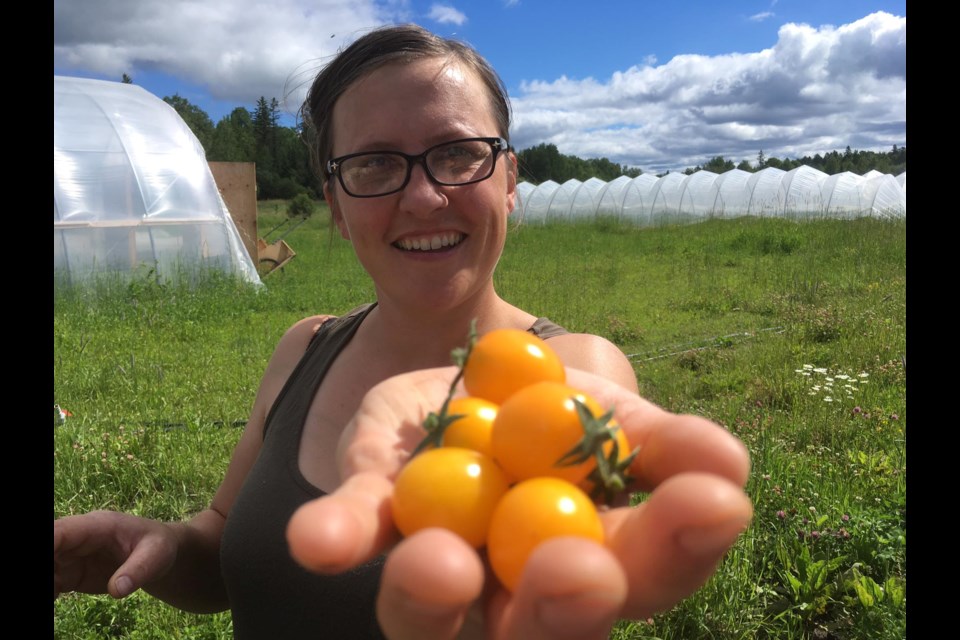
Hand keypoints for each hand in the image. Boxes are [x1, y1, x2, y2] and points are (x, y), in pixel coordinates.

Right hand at [54, 510, 177, 600]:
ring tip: (55, 595)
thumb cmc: (159, 546)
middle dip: (44, 565)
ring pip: (49, 565)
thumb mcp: (157, 555)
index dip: (48, 543)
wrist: (157, 554)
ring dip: (48, 582)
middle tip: (55, 587)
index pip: (63, 531)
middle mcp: (79, 538)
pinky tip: (55, 599)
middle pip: (50, 547)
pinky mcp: (71, 573)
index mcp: (98, 525)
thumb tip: (118, 590)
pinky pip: (52, 582)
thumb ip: (139, 570)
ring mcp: (73, 555)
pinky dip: (50, 592)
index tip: (46, 561)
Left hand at [287, 367, 752, 639]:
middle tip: (579, 572)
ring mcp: (440, 566)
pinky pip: (356, 533)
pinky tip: (320, 540)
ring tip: (437, 564)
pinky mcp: (374, 520)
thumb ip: (662, 443)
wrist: (484, 379)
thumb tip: (727, 464)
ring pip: (434, 612)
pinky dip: (341, 534)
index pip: (646, 574)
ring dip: (436, 593)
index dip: (676, 548)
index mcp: (596, 561)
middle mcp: (514, 592)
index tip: (711, 504)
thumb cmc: (571, 408)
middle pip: (539, 628)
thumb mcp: (619, 411)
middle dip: (563, 605)